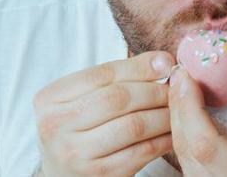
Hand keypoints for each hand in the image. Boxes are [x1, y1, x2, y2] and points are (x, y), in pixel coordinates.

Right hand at [33, 50, 176, 175]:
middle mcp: (55, 126)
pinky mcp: (99, 175)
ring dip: (164, 114)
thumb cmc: (78, 128)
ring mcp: (76, 154)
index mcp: (48, 99)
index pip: (101, 74)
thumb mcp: (82, 99)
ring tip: (177, 108)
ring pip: (134, 125)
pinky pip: (142, 152)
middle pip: (118, 98)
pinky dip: (164, 139)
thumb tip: (162, 61)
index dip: (139, 67)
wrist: (63, 173)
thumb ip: (116, 77)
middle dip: (154, 90)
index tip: (166, 63)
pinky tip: (173, 131)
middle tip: (176, 88)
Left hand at [168, 68, 226, 175]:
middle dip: (179, 109)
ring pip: (186, 163)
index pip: (207, 145)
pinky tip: (196, 122)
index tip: (187, 76)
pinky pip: (194, 172)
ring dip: (182, 125)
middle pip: (189, 152)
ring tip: (187, 94)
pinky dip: (190, 143)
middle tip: (182, 77)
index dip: (189, 108)